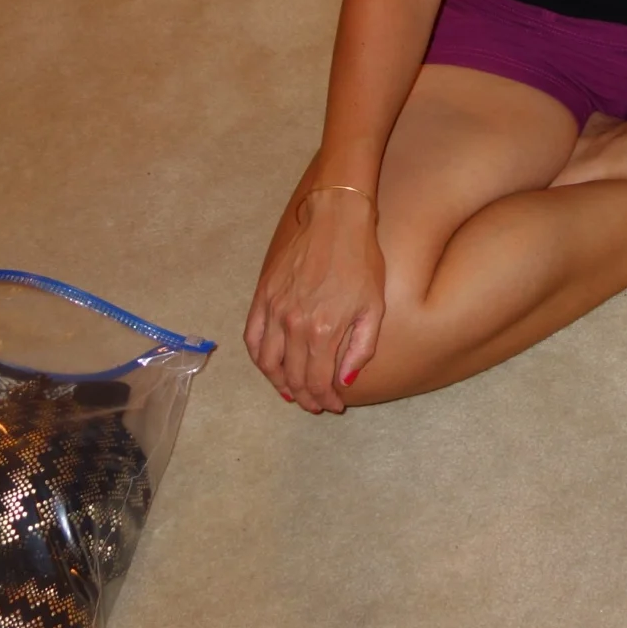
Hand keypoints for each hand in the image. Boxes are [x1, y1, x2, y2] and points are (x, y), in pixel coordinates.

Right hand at [244, 188, 384, 414]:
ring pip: (268, 363)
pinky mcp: (262, 297)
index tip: (333, 406)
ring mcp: (274, 311)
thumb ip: (360, 348)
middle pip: (293, 377)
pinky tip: (269, 366)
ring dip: (279, 383)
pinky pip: (252, 338)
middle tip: (315, 404)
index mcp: (324, 330)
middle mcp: (294, 325)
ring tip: (292, 392)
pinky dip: (258, 359)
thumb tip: (345, 381)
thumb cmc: (362, 262)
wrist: (335, 221)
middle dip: (305, 397)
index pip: (317, 381)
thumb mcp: (374, 306)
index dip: (325, 399)